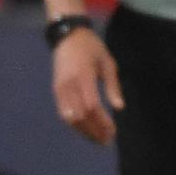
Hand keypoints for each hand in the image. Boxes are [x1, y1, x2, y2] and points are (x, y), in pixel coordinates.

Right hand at [52, 28, 124, 144]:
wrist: (67, 35)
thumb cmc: (91, 47)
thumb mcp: (107, 62)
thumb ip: (113, 86)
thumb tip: (119, 107)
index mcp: (84, 76)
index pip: (91, 106)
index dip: (102, 121)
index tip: (112, 130)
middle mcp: (69, 84)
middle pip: (80, 115)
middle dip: (94, 130)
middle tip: (107, 139)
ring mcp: (60, 88)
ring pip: (69, 118)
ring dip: (83, 131)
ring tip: (97, 138)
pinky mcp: (56, 90)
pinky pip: (63, 112)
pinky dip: (74, 124)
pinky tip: (85, 128)